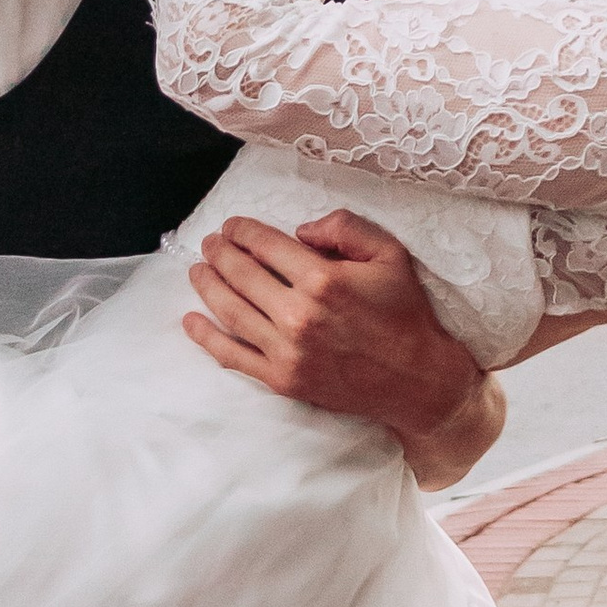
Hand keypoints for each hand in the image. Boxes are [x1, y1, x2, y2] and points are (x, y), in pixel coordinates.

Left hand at [183, 210, 507, 488]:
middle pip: (241, 275)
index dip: (242, 231)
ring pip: (230, 311)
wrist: (416, 380)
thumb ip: (345, 228)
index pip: (266, 245)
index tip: (232, 226)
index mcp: (324, 280)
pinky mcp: (283, 380)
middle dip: (219, 253)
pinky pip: (233, 356)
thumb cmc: (405, 314)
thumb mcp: (390, 255)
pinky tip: (190, 321)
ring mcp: (287, 351)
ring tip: (197, 270)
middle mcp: (299, 315)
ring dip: (207, 286)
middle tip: (210, 243)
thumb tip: (300, 231)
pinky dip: (206, 338)